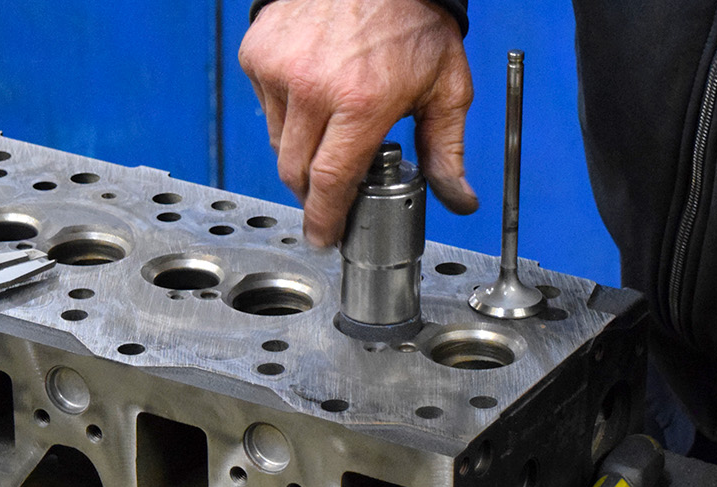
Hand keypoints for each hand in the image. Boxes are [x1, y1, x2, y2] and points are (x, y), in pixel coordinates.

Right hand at [239, 0, 478, 245]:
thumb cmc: (413, 19)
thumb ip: (447, 149)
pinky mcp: (258, 54)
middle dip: (312, 192)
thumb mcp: (445, 86)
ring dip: (300, 151)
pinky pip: (266, 106)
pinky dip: (286, 111)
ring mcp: (279, 69)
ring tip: (332, 127)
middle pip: (295, 171)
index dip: (324, 217)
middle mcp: (313, 88)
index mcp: (361, 102)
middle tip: (331, 190)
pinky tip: (314, 91)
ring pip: (278, 141)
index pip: (330, 181)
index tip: (323, 236)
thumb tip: (459, 199)